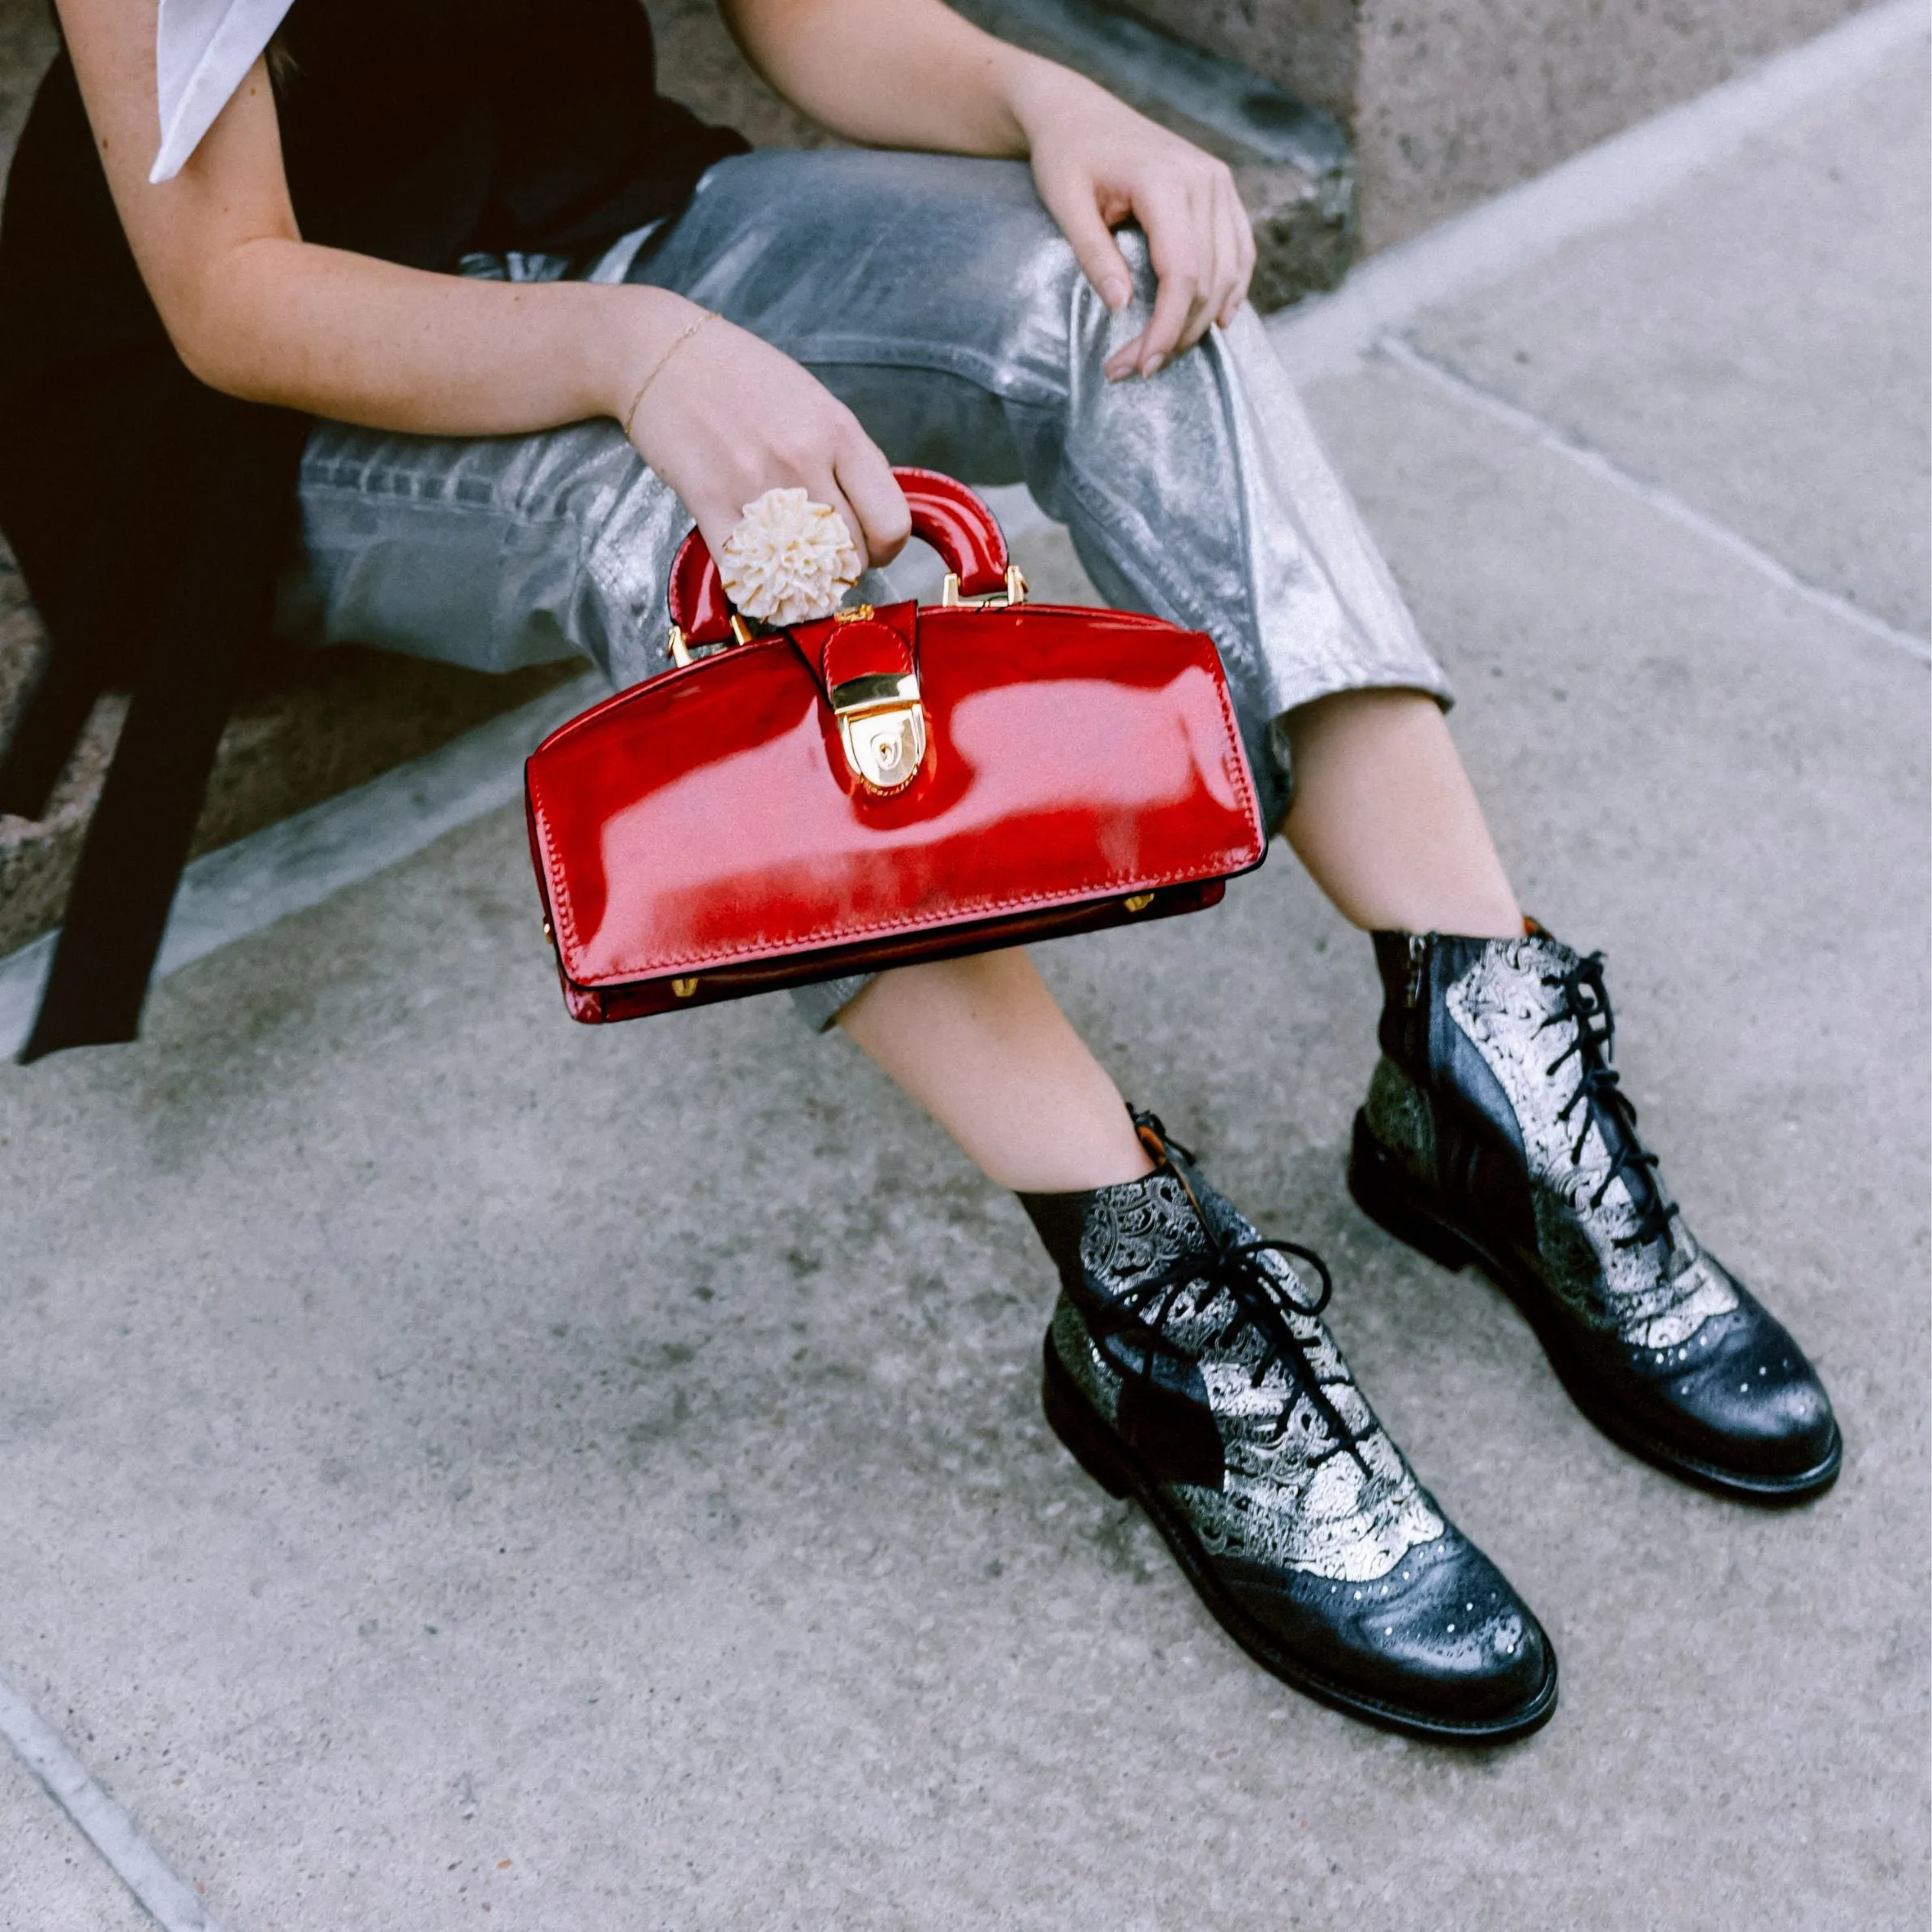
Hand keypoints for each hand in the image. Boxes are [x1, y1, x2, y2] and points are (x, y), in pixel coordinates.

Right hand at [620, 300, 909, 570]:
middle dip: (843, 566)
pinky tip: (757, 570)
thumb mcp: (814, 402)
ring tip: (790, 560)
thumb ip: (848, 457)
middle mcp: (804, 460)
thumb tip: (873, 513)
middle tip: (823, 554)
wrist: (663, 355)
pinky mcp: (710, 506)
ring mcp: (756, 486)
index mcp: (839, 432)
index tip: (869, 545)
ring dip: (803, 580)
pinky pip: (749, 576)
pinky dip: (758, 586)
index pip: (892, 523)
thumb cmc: (742, 376)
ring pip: (806, 573)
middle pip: (851, 555)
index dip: (885, 548)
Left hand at [1014, 68, 1254, 380]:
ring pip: (1228, 271)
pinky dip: (1232, 289)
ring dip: (1201, 321)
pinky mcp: (1221, 189)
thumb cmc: (1065, 156)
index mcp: (1166, 181)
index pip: (1181, 274)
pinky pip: (1240, 249)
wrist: (1077, 112)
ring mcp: (1218, 182)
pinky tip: (1218, 321)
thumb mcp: (1066, 204)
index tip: (1138, 366)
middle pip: (1206, 280)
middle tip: (1136, 369)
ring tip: (1163, 352)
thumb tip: (1122, 307)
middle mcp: (1204, 180)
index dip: (1165, 328)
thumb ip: (1094, 255)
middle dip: (1176, 334)